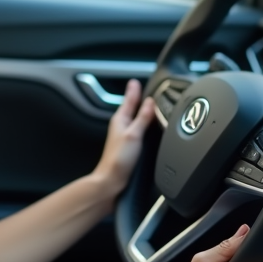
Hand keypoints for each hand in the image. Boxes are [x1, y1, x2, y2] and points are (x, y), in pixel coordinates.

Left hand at [91, 79, 155, 199]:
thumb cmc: (119, 159)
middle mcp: (121, 126)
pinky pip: (138, 130)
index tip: (135, 81)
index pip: (129, 100)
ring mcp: (125, 136)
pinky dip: (143, 124)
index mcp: (120, 120)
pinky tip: (147, 127)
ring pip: (134, 119)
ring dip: (140, 111)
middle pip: (131, 108)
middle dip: (137, 99)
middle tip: (142, 89)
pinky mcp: (129, 146)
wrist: (112, 180)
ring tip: (148, 105)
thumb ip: (142, 118)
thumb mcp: (133, 134)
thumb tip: (151, 102)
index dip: (134, 90)